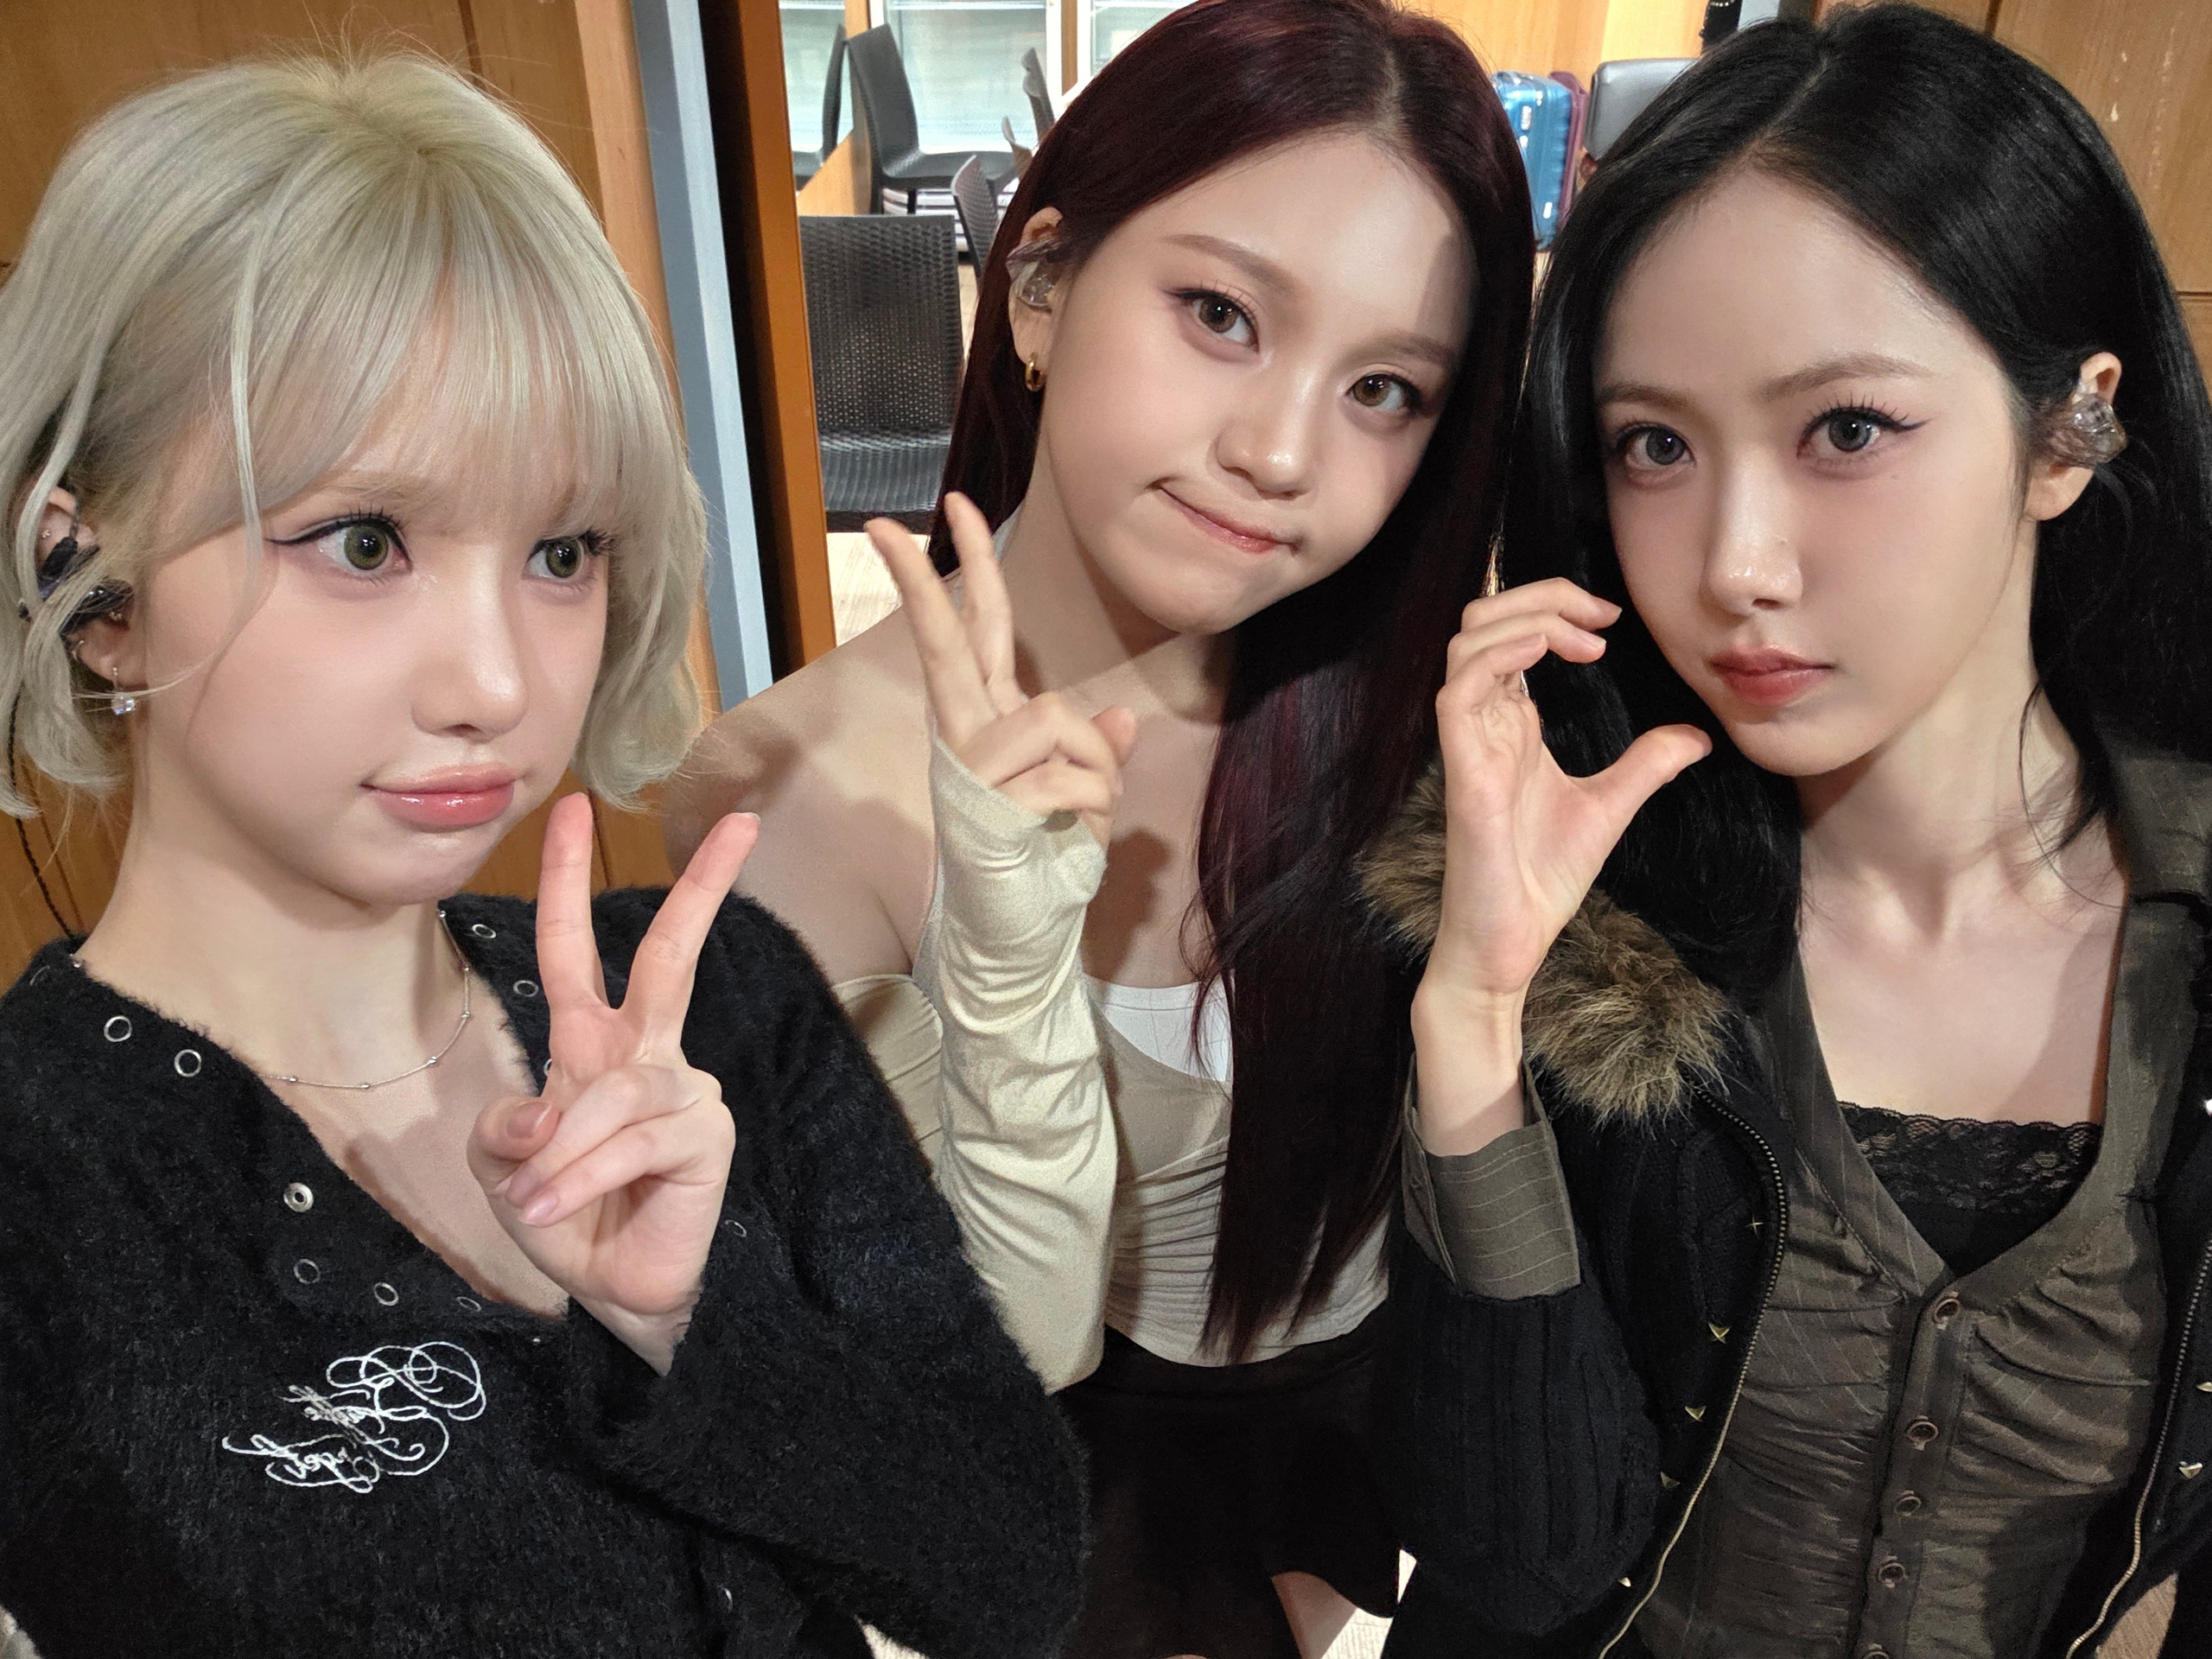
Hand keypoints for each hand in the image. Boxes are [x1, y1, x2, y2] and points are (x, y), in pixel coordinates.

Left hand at [468, 794, 759, 1372]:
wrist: (614, 1293)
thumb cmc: (567, 1219)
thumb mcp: (505, 1170)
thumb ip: (503, 1130)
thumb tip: (536, 1109)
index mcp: (592, 1046)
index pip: (575, 952)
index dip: (567, 882)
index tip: (574, 810)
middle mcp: (645, 1055)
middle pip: (670, 958)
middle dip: (703, 890)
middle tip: (739, 822)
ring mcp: (684, 1091)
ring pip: (611, 1093)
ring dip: (560, 1153)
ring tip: (533, 1203)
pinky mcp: (706, 1134)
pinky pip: (636, 1136)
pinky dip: (586, 1172)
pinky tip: (561, 1207)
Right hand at [869, 494, 1137, 844]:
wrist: (1020, 941)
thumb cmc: (1045, 872)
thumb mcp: (1087, 803)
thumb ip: (1096, 754)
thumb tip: (1114, 715)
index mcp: (990, 723)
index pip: (979, 631)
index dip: (967, 568)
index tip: (945, 507)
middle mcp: (969, 736)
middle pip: (955, 639)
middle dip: (933, 577)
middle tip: (889, 524)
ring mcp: (970, 769)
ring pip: (1052, 715)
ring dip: (1093, 763)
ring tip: (1083, 810)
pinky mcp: (982, 806)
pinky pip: (1068, 774)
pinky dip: (1092, 802)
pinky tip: (1072, 834)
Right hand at [1421, 578, 1709, 1018]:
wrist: (1509, 944)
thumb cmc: (1539, 881)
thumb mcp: (1609, 809)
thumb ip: (1645, 766)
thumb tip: (1697, 737)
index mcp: (1510, 724)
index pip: (1513, 633)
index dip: (1556, 607)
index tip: (1610, 621)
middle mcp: (1484, 723)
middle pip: (1483, 620)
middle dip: (1541, 595)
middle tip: (1600, 615)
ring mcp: (1469, 744)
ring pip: (1468, 643)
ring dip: (1526, 619)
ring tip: (1584, 639)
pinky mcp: (1463, 772)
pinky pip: (1459, 692)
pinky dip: (1500, 657)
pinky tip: (1545, 652)